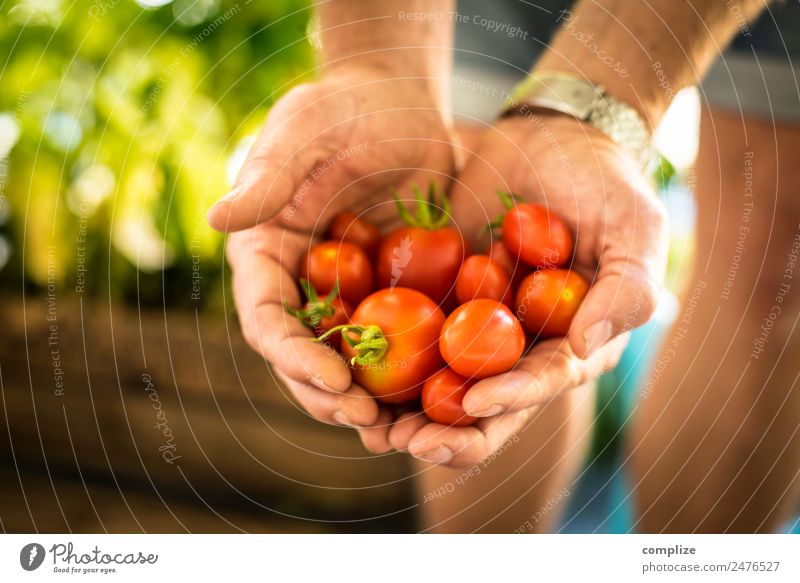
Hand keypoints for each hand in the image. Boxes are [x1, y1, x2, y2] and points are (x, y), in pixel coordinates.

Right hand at [211, 64, 454, 451]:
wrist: (399, 101)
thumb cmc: (343, 106)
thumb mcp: (304, 131)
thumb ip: (268, 176)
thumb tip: (218, 218)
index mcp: (266, 252)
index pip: (267, 318)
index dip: (294, 357)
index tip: (334, 382)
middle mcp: (300, 282)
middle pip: (303, 355)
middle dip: (328, 394)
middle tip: (367, 420)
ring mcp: (346, 292)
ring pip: (347, 361)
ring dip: (367, 399)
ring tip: (399, 431)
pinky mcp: (389, 291)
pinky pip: (396, 340)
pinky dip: (409, 372)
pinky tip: (434, 397)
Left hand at [391, 113, 667, 466]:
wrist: (551, 138)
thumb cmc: (606, 185)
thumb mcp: (635, 228)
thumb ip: (627, 288)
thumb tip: (586, 345)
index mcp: (569, 343)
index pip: (540, 382)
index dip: (511, 399)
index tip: (476, 402)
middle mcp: (517, 344)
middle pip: (482, 401)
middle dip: (447, 430)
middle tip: (408, 442)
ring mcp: (472, 322)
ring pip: (436, 378)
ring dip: (404, 409)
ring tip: (368, 425)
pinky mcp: (435, 295)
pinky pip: (404, 329)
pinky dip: (379, 351)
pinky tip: (346, 367)